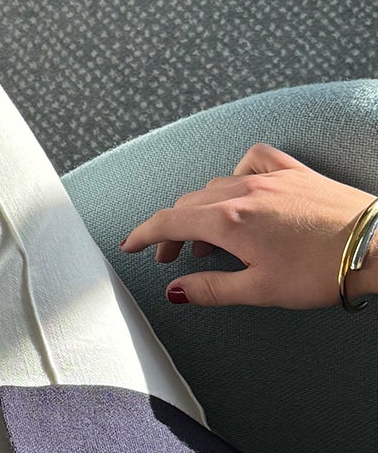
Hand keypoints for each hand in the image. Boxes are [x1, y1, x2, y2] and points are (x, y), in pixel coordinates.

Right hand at [118, 142, 377, 308]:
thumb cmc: (323, 270)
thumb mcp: (260, 290)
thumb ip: (211, 288)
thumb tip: (176, 291)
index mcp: (230, 220)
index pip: (169, 221)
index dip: (143, 234)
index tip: (129, 246)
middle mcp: (244, 191)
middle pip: (189, 204)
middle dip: (172, 230)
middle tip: (171, 258)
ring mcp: (271, 177)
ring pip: (216, 186)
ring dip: (201, 210)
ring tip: (206, 238)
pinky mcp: (295, 172)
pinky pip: (252, 161)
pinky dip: (237, 175)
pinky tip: (241, 189)